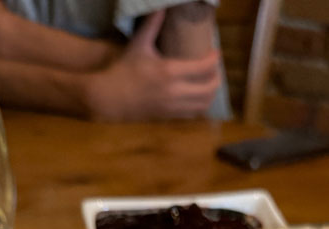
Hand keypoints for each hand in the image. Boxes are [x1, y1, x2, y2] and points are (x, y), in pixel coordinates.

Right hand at [85, 10, 221, 120]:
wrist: (111, 98)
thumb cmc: (124, 69)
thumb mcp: (138, 44)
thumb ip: (152, 24)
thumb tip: (162, 5)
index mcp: (169, 72)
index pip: (203, 68)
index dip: (214, 60)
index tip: (216, 53)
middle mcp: (175, 91)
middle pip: (209, 88)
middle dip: (217, 78)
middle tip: (216, 69)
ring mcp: (173, 107)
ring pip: (203, 104)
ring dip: (211, 93)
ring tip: (210, 83)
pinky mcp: (169, 116)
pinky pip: (193, 113)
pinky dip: (201, 105)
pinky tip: (199, 96)